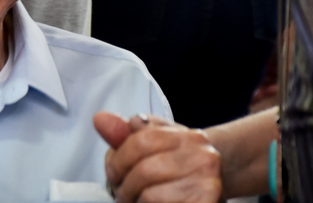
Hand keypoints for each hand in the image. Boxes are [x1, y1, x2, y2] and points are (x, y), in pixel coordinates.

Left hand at [94, 112, 222, 202]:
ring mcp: (208, 185)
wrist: (212, 191)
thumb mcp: (157, 146)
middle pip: (144, 170)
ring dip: (135, 202)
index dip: (118, 160)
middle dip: (124, 186)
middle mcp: (204, 158)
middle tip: (121, 194)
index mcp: (190, 137)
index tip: (113, 174)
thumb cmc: (180, 169)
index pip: (142, 140)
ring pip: (150, 195)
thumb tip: (100, 118)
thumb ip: (126, 135)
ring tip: (136, 201)